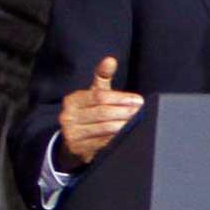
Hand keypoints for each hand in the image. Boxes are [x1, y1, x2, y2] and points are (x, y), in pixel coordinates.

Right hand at [55, 56, 143, 170]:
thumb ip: (102, 76)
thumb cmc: (88, 111)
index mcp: (72, 100)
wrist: (72, 140)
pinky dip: (118, 138)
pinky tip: (129, 134)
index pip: (99, 96)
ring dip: (124, 125)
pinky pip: (103, 143)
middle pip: (103, 113)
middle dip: (125, 112)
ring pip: (104, 128)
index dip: (121, 98)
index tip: (138, 100)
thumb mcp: (92, 93)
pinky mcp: (79, 150)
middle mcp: (68, 117)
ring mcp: (72, 135)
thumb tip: (110, 60)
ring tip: (138, 121)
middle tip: (141, 111)